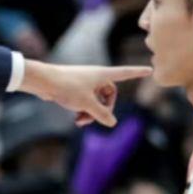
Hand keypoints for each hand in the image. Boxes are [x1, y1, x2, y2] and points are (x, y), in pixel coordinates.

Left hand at [19, 62, 151, 128]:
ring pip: (96, 100)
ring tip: (81, 122)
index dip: (138, 73)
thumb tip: (112, 123)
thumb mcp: (87, 103)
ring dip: (92, 113)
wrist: (43, 81)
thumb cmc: (67, 87)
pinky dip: (83, 110)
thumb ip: (102, 114)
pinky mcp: (75, 88)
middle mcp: (96, 76)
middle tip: (94, 119)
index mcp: (103, 74)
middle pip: (110, 94)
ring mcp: (86, 82)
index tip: (150, 70)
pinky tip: (76, 119)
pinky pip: (86, 101)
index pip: (126, 73)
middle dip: (104, 109)